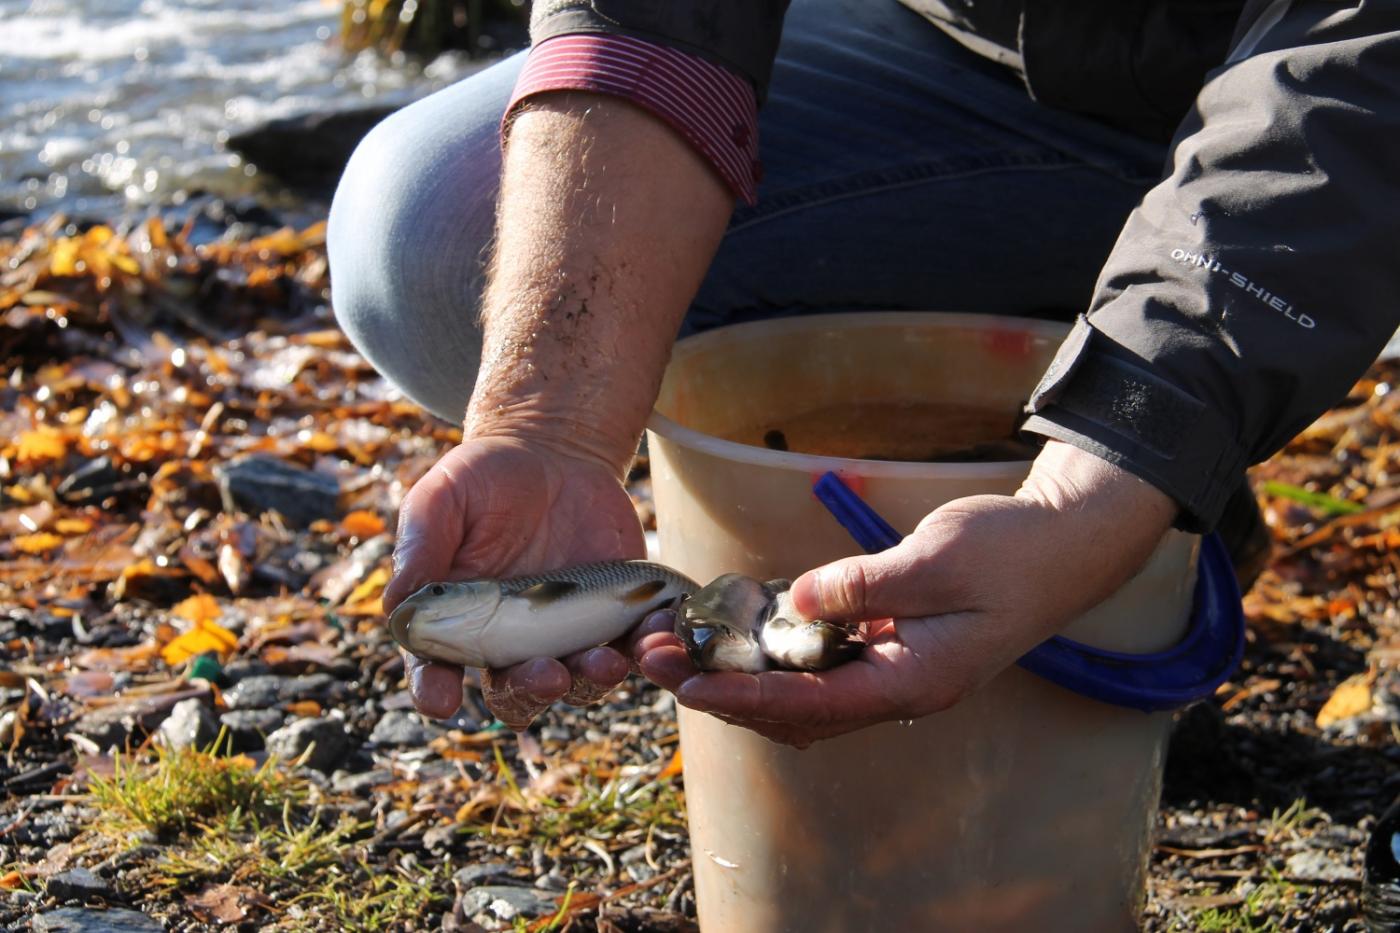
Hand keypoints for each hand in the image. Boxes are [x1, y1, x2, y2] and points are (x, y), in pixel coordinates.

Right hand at [383, 436, 644, 728]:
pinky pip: (630, 648)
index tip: (440, 699)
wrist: (552, 455)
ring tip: (606, 661)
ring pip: (577, 681)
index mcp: (455, 625)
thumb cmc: (483, 479)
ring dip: (590, 680)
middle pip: (514, 691)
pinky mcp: (612, 618)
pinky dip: (643, 650)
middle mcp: (508, 643)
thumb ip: (421, 548)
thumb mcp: (441, 500)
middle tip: (547, 675)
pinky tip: (654, 637)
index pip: (436, 670)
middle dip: (529, 692)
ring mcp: (564, 635)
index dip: (435, 690)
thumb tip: (395, 606)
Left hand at [630, 441, 1177, 747]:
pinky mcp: (890, 647)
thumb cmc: (1011, 553)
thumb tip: (796, 601)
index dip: (742, 695)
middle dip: (720, 689)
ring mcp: (893, 671)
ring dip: (739, 675)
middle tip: (653, 659)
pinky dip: (774, 654)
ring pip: (800, 694)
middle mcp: (897, 689)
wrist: (1064, 544)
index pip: (809, 704)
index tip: (686, 683)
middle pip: (791, 711)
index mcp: (912, 683)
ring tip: (676, 649)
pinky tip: (737, 628)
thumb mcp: (936, 561)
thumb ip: (863, 587)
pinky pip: (820, 665)